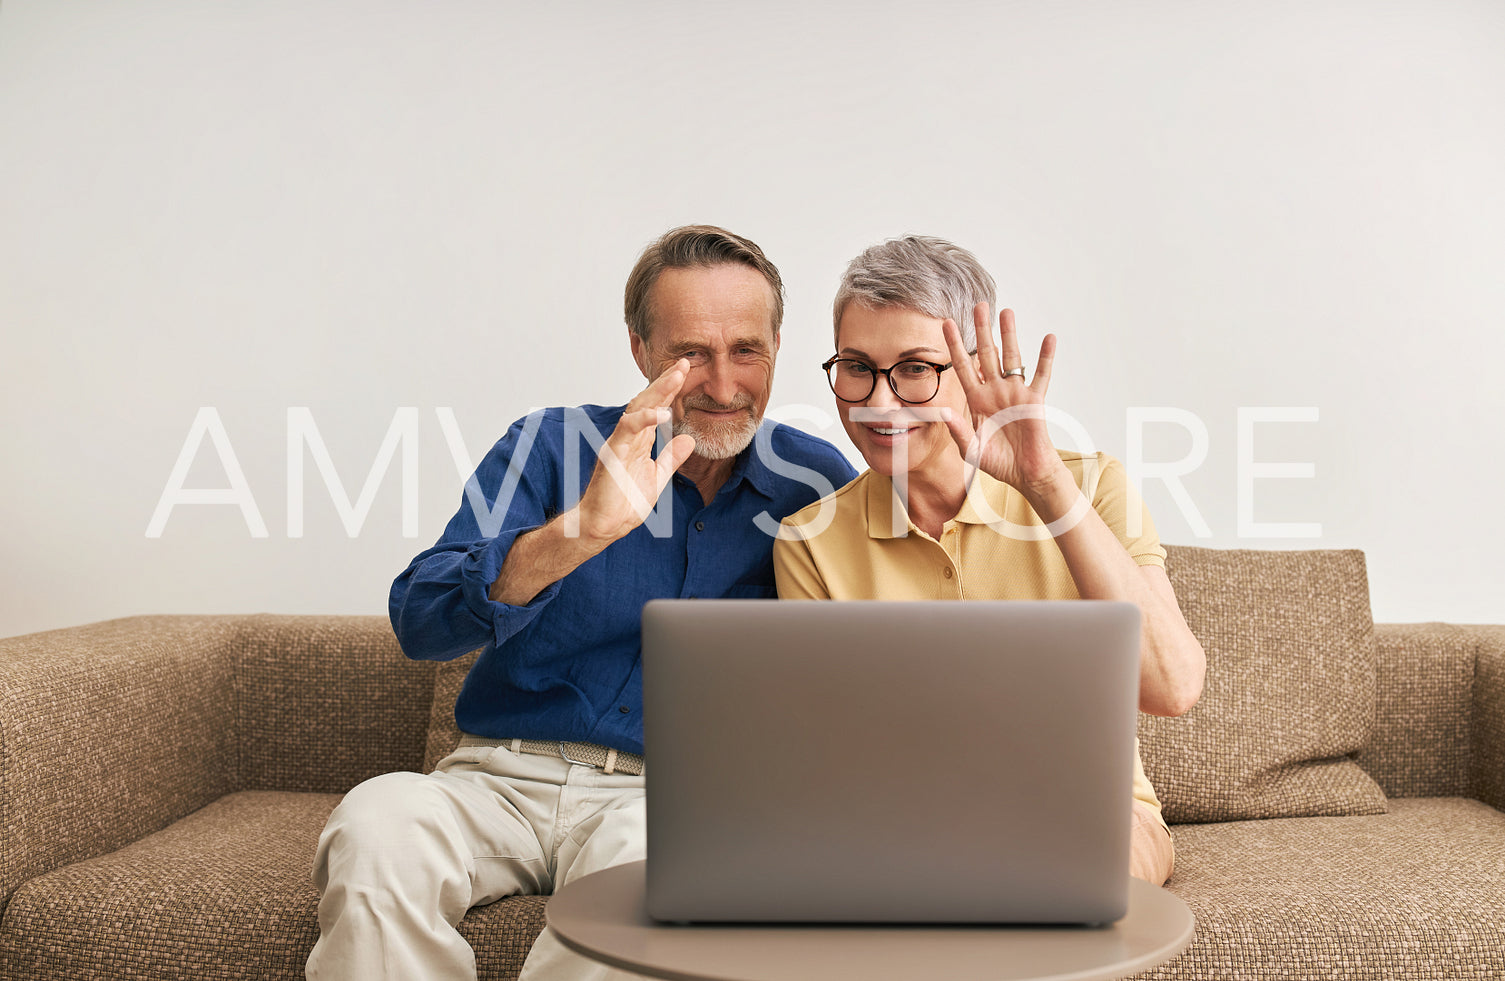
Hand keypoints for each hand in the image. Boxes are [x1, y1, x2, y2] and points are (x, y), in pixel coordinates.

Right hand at [566, 361, 697, 543]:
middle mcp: (628, 437)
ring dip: (657, 392)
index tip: (685, 372)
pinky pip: (628, 430)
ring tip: (675, 377)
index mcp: (639, 441)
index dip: (670, 390)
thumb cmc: (623, 503)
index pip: (656, 408)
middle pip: (647, 401)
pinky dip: (645, 419)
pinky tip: (662, 412)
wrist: (604, 525)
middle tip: (683, 363)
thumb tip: (689, 440)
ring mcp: (619, 443)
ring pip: (637, 408)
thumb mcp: (657, 477)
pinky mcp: (613, 453)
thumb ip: (671, 458)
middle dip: (665, 382)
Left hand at [940, 304, 1066, 496]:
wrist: (1024, 474)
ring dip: (1009, 334)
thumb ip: (957, 429)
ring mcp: (1015, 393)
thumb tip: (941, 411)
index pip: (963, 366)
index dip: (955, 346)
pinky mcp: (1034, 400)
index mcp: (976, 400)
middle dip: (982, 330)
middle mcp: (995, 390)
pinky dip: (1045, 357)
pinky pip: (1041, 375)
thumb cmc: (998, 462)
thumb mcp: (971, 449)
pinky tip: (1048, 338)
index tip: (946, 323)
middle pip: (986, 353)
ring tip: (1006, 311)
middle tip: (979, 305)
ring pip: (1012, 357)